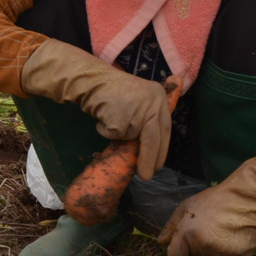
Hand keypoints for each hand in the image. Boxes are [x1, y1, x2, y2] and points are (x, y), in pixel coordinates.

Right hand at [20, 39, 171, 178]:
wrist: (90, 78)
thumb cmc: (111, 91)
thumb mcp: (138, 99)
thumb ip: (147, 116)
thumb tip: (153, 148)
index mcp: (159, 97)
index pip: (165, 129)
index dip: (161, 150)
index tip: (159, 165)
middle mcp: (152, 102)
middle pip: (153, 139)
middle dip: (149, 159)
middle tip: (146, 176)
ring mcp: (136, 110)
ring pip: (129, 137)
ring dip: (118, 134)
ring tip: (110, 115)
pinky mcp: (120, 117)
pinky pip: (113, 135)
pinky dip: (105, 131)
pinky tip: (103, 115)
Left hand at [158, 143, 255, 255]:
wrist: (246, 199)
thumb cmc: (214, 200)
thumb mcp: (186, 207)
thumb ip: (171, 227)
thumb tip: (160, 243)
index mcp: (187, 234)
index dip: (178, 252)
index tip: (183, 247)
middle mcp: (203, 247)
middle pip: (195, 255)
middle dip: (198, 245)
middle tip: (209, 227)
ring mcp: (222, 254)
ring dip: (215, 248)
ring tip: (223, 229)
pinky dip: (230, 251)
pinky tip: (234, 235)